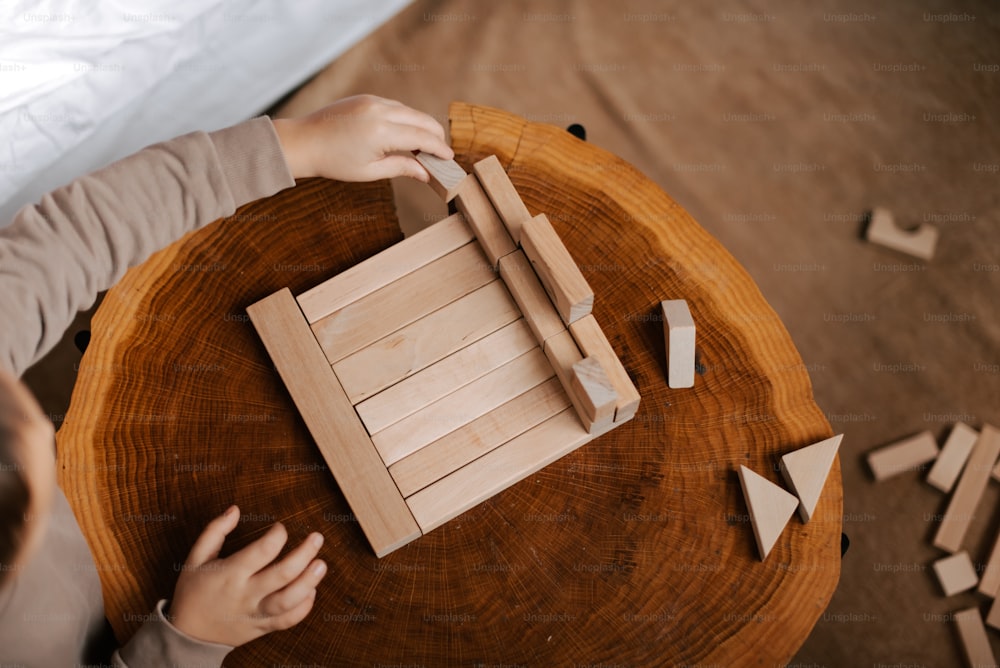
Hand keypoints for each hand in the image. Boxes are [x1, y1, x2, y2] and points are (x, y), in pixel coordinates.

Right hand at [169, 506, 327, 646]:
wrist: (188, 634)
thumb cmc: (193, 591)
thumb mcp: (195, 558)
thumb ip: (215, 531)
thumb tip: (235, 509)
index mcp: (230, 574)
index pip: (262, 552)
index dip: (277, 535)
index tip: (280, 528)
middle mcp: (245, 594)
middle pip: (282, 575)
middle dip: (304, 554)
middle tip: (317, 537)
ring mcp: (255, 613)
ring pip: (289, 601)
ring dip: (309, 582)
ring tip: (321, 565)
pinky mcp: (262, 627)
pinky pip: (288, 620)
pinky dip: (304, 607)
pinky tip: (311, 591)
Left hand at [272, 94, 453, 181]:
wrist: (303, 142)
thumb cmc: (334, 162)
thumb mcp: (370, 172)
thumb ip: (402, 168)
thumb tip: (425, 173)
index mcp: (382, 132)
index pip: (422, 137)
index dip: (439, 149)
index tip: (449, 158)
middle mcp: (380, 111)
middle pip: (421, 119)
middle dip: (435, 135)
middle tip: (441, 153)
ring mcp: (373, 101)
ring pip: (409, 111)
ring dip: (420, 126)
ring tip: (423, 146)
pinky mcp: (366, 98)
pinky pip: (394, 106)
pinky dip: (405, 118)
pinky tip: (404, 133)